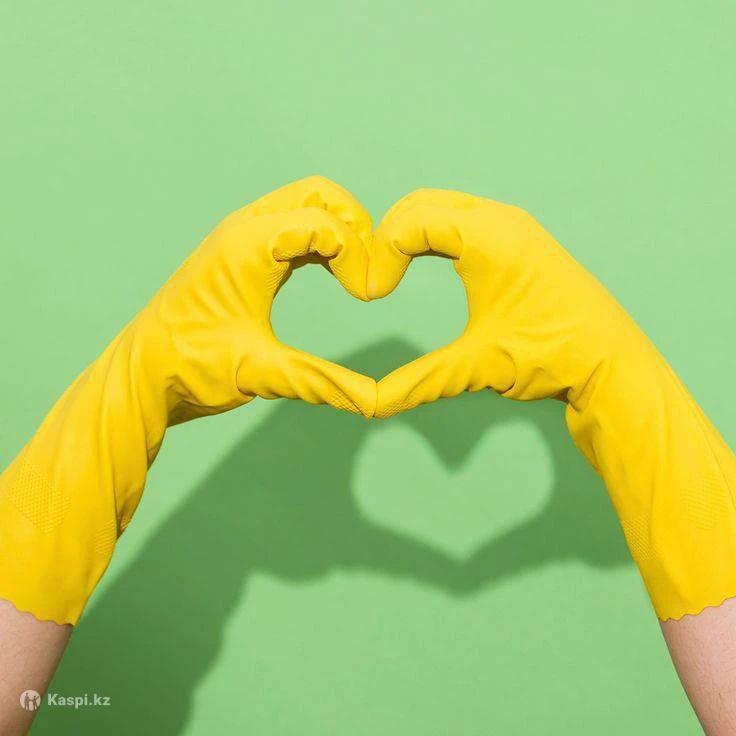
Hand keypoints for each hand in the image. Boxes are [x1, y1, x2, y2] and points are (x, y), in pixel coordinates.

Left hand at [0, 176, 376, 624]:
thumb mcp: (259, 374)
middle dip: (355, 226)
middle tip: (368, 274)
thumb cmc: (191, 368)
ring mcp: (241, 236)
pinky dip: (320, 240)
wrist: (142, 373)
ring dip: (339, 230)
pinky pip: (291, 227)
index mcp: (248, 246)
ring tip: (355, 276)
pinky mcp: (242, 252)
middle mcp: (244, 228)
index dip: (359, 254)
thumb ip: (320, 382)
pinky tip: (333, 274)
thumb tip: (374, 403)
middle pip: (319, 194)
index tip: (368, 297)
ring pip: (306, 205)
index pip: (325, 222)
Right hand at [368, 187, 637, 417]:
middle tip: (376, 280)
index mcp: (488, 236)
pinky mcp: (520, 240)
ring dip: (412, 233)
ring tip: (394, 273)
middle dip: (389, 236)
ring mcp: (514, 226)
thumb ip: (415, 382)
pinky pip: (463, 219)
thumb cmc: (549, 358)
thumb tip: (367, 406)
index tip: (373, 296)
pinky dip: (435, 234)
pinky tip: (428, 265)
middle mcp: (501, 219)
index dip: (380, 255)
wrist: (610, 363)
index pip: (410, 221)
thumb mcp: (475, 367)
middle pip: (420, 203)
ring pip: (442, 207)